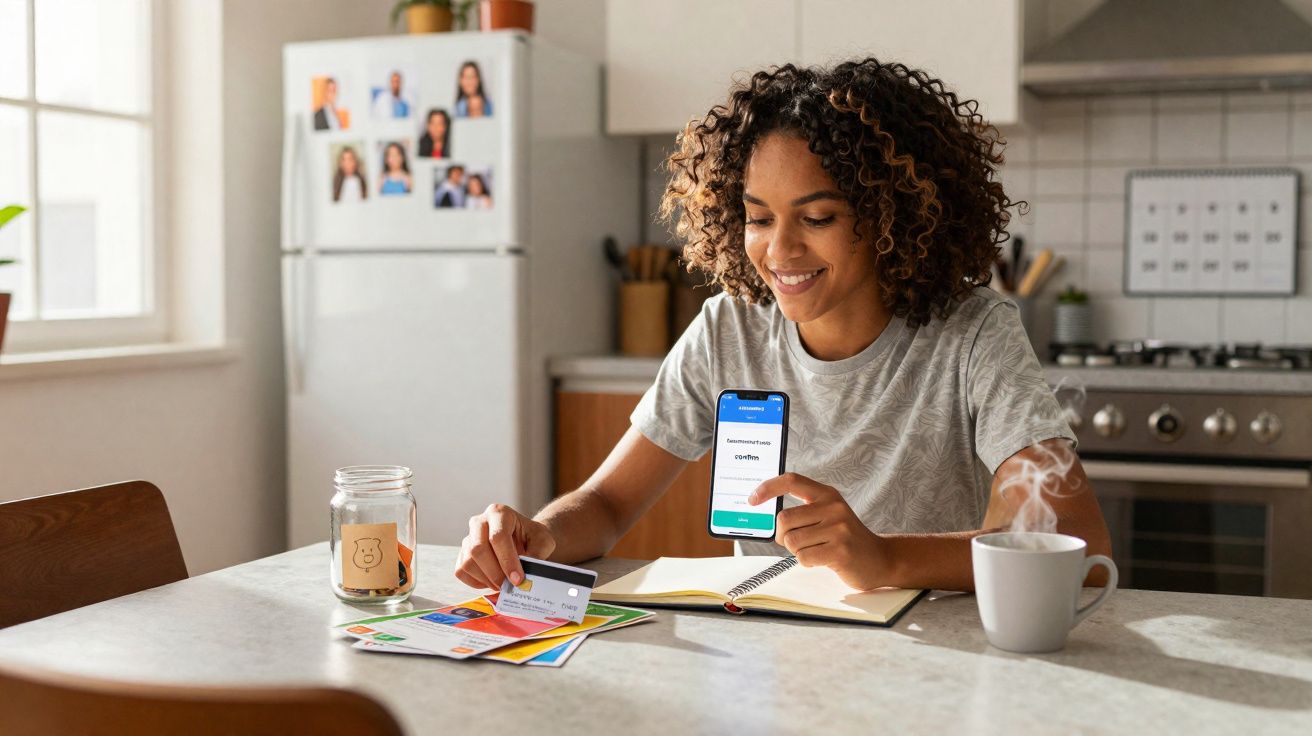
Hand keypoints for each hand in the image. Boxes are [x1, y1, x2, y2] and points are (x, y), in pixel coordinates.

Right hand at [453, 503, 556, 589]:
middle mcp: (479, 521)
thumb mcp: (543, 541)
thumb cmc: (532, 537)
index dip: (507, 561)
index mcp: (499, 513)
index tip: (518, 579)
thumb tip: (527, 575)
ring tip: (503, 585)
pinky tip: (492, 582)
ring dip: (486, 579)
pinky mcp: (462, 553)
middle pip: (478, 549)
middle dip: (495, 573)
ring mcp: (468, 537)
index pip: (498, 537)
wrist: (523, 538)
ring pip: (468, 562)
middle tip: (509, 586)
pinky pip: (461, 571)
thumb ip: (536, 555)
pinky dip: (476, 582)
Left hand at [748, 473, 886, 590]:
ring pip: (792, 541)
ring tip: (816, 550)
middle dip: (783, 535)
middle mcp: (833, 507)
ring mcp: (839, 528)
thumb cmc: (846, 539)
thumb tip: (766, 513)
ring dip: (797, 551)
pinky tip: (823, 559)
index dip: (768, 487)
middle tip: (798, 542)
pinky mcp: (840, 550)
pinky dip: (807, 562)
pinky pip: (803, 557)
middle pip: (784, 519)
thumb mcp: (829, 515)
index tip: (752, 499)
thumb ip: (803, 511)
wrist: (881, 559)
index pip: (791, 480)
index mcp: (827, 494)